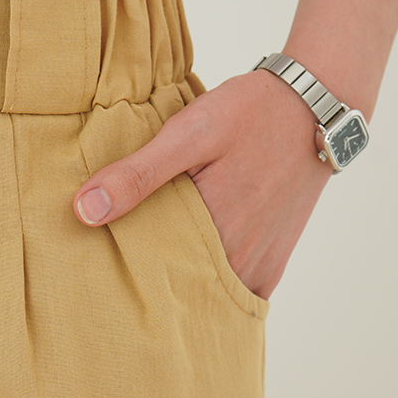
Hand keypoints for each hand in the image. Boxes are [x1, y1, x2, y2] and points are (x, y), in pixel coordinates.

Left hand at [73, 71, 331, 299]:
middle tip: (112, 273)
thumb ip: (137, 174)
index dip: (120, 276)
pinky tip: (184, 267)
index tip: (93, 270)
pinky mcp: (272, 259)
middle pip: (178, 290)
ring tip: (144, 268)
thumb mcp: (188, 133)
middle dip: (146, 285)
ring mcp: (259, 264)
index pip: (151, 277)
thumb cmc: (249, 114)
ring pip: (205, 292)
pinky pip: (234, 289)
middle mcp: (239, 261)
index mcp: (213, 235)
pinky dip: (208, 283)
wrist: (313, 105)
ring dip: (177, 284)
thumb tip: (84, 211)